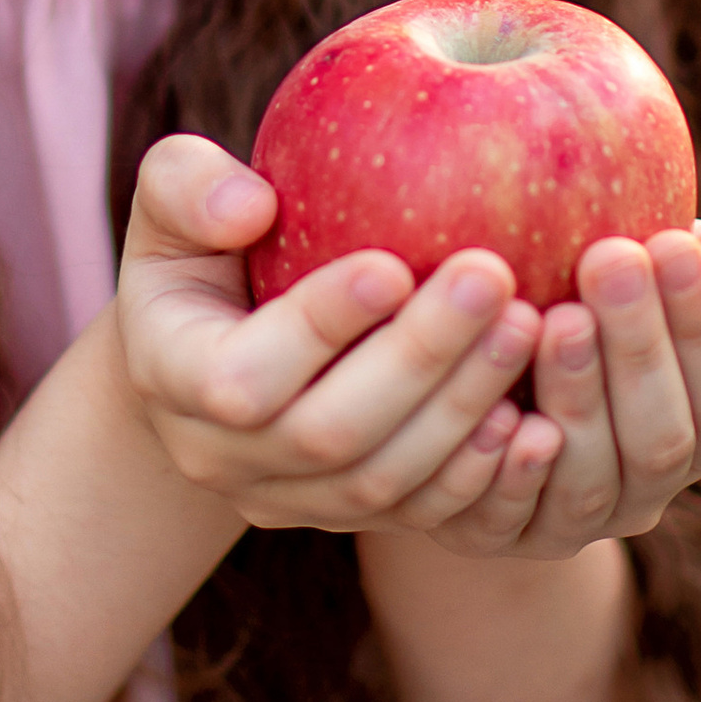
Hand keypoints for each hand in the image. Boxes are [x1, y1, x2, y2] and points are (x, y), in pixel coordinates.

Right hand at [115, 133, 545, 536]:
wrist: (205, 354)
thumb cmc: (201, 247)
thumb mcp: (173, 201)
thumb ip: (189, 185)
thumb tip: (252, 204)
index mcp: (169, 375)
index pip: (243, 375)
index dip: (319, 326)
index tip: (393, 262)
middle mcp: (219, 456)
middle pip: (328, 434)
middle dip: (417, 358)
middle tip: (494, 275)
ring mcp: (282, 500)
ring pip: (380, 481)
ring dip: (461, 406)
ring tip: (527, 324)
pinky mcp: (342, 516)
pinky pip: (416, 513)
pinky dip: (477, 469)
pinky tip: (531, 409)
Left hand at [417, 221, 700, 560]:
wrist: (472, 366)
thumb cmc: (586, 288)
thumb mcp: (657, 268)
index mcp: (699, 434)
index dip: (699, 324)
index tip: (670, 242)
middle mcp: (645, 491)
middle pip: (659, 440)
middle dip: (638, 346)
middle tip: (609, 258)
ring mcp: (572, 523)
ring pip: (588, 482)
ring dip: (577, 399)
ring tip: (557, 317)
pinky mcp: (495, 536)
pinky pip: (504, 518)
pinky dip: (508, 470)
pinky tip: (500, 407)